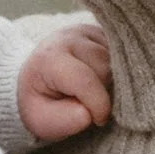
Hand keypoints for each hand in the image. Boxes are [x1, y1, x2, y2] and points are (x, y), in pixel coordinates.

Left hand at [17, 21, 112, 142]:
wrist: (34, 80)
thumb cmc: (40, 103)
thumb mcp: (42, 121)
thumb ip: (64, 121)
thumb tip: (88, 115)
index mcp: (49, 58)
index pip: (85, 81)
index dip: (99, 106)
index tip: (99, 121)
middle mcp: (68, 38)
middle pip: (105, 69)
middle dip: (105, 93)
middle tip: (90, 105)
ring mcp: (85, 32)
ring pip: (117, 61)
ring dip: (113, 82)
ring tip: (95, 93)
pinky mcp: (99, 32)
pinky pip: (120, 53)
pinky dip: (116, 70)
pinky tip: (102, 80)